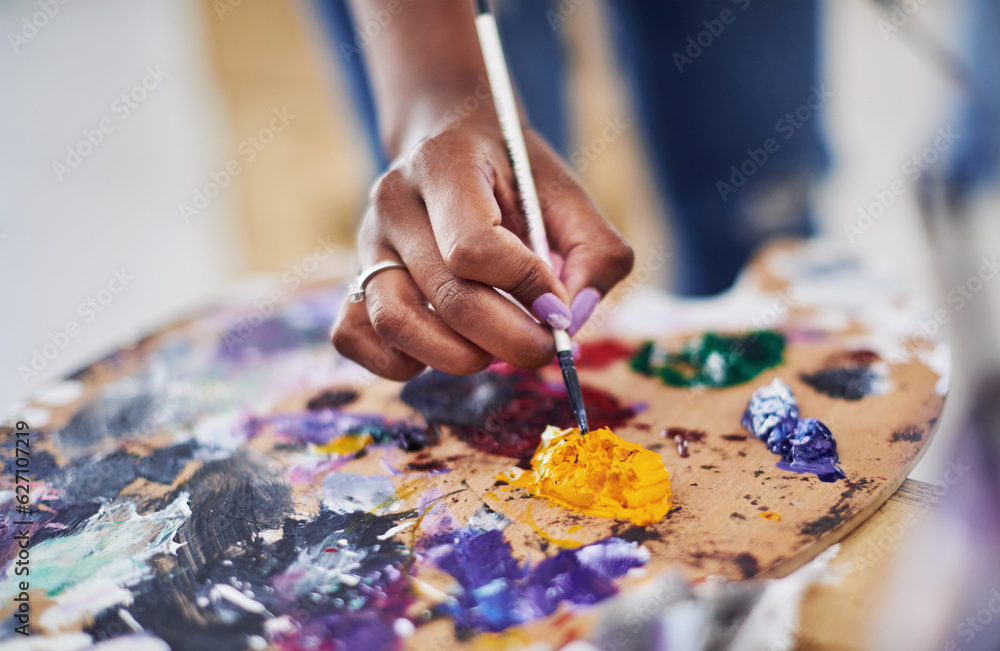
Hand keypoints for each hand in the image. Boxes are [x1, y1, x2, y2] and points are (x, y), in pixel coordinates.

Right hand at [331, 118, 633, 380]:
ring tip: (491, 351)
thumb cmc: (514, 176)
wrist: (450, 142)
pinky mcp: (353, 279)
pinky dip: (399, 363)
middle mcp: (394, 200)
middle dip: (509, 339)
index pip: (475, 248)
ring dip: (457, 357)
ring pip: (395, 323)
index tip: (557, 304)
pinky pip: (355, 337)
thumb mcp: (568, 195)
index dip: (526, 287)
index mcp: (445, 163)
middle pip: (448, 296)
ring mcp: (366, 242)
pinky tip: (443, 350)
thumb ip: (595, 253)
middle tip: (542, 347)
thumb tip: (571, 320)